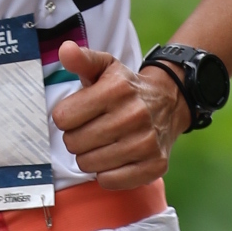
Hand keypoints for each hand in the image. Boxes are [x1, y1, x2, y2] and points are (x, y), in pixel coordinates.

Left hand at [51, 43, 185, 185]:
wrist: (169, 102)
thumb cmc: (126, 88)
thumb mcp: (105, 67)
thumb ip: (82, 59)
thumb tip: (65, 49)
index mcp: (116, 89)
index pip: (62, 118)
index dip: (66, 117)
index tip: (77, 113)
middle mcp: (133, 115)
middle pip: (74, 143)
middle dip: (76, 138)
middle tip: (90, 130)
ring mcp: (146, 142)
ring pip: (89, 164)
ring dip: (90, 156)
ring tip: (102, 143)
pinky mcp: (155, 165)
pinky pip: (110, 181)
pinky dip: (107, 173)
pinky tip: (114, 159)